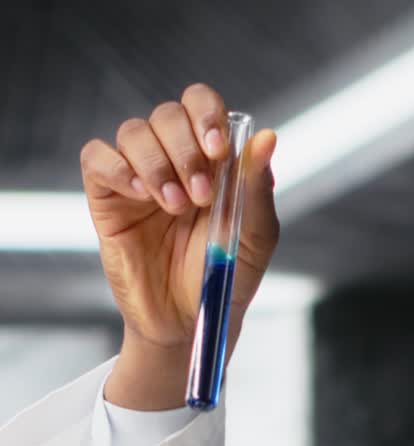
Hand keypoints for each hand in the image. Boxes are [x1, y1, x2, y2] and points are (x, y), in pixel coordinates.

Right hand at [80, 83, 278, 361]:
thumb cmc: (224, 280)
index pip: (200, 104)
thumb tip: (268, 136)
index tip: (217, 151)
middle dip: (185, 149)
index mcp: (209, 159)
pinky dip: (116, 167)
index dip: (206, 115)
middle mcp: (172, 160)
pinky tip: (138, 194)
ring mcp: (138, 178)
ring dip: (156, 164)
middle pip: (167, 115)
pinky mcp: (107, 200)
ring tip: (174, 207)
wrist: (189, 324)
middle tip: (199, 197)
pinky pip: (96, 158)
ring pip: (134, 132)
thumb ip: (257, 188)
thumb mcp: (253, 237)